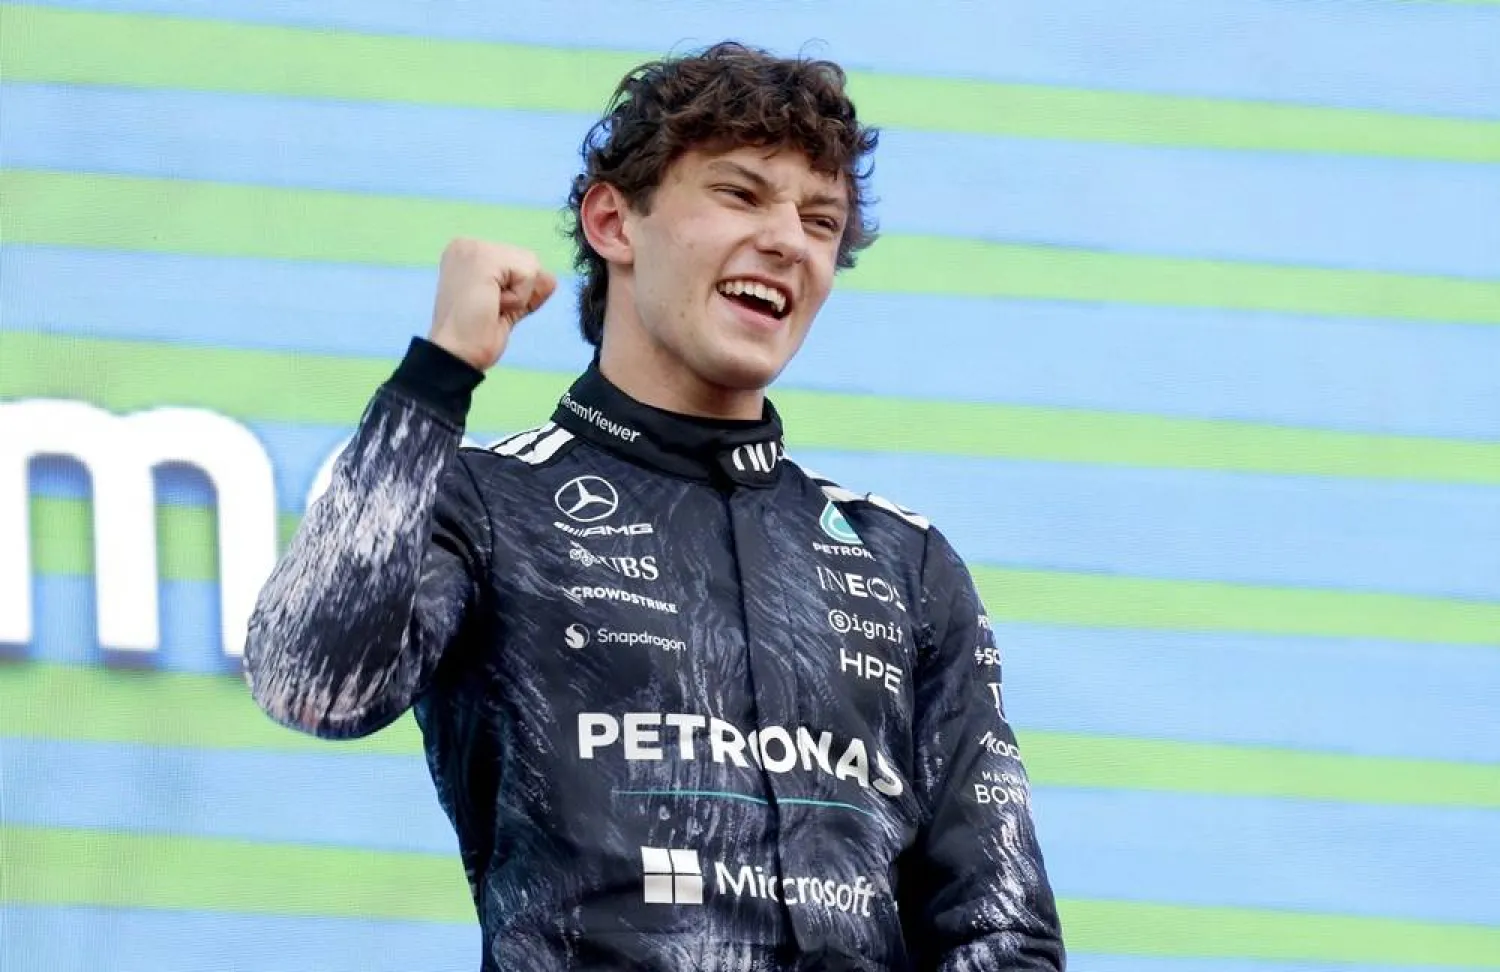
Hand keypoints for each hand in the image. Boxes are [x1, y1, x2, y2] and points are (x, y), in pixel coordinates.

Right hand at [428, 237, 557, 370]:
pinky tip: (492, 305)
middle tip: (488, 309)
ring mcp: (474, 249)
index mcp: (468, 253)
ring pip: (531, 266)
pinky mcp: (484, 259)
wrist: (456, 355)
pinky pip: (528, 275)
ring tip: (489, 307)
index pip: (519, 262)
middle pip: (528, 260)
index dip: (517, 292)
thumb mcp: (508, 307)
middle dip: (519, 293)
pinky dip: (518, 299)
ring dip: (519, 297)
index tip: (488, 307)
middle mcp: (467, 245)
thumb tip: (551, 278)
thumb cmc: (475, 337)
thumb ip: (527, 289)